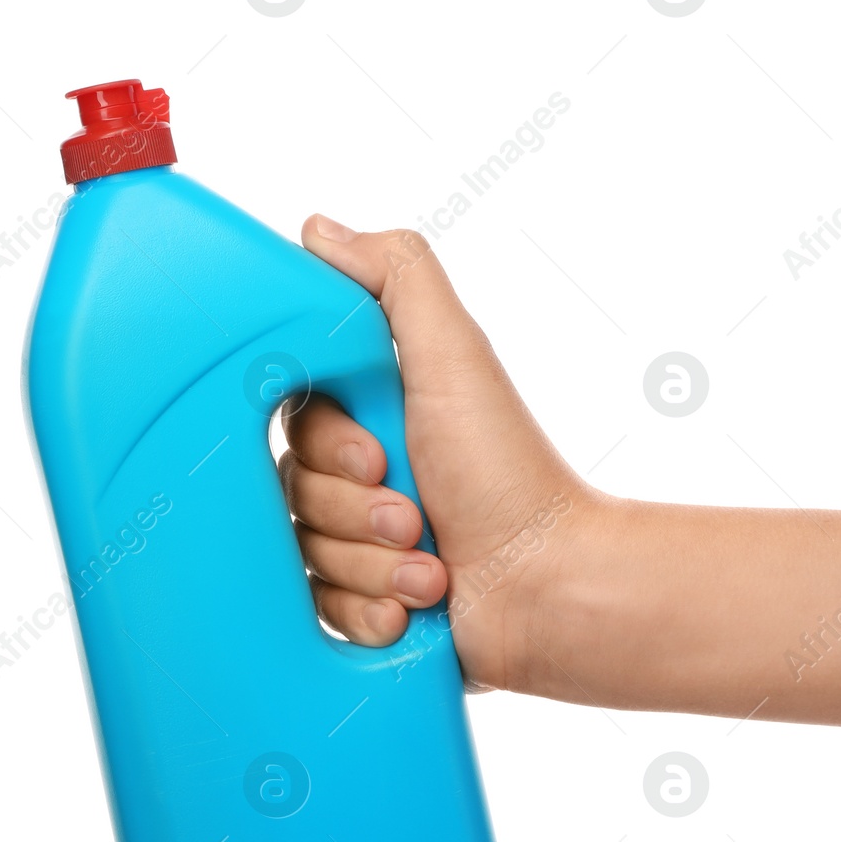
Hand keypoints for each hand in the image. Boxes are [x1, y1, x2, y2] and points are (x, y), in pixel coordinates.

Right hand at [281, 216, 594, 691]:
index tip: (375, 454)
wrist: (548, 585)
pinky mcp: (368, 603)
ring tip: (429, 565)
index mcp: (375, 412)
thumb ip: (395, 276)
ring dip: (371, 564)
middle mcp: (365, 475)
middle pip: (292, 490)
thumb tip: (319, 230)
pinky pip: (320, 610)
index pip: (292, 419)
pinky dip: (371, 610)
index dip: (325, 443)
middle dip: (355, 510)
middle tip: (414, 515)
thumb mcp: (454, 355)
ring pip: (305, 554)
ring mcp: (365, 543)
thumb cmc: (509, 472)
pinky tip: (413, 607)